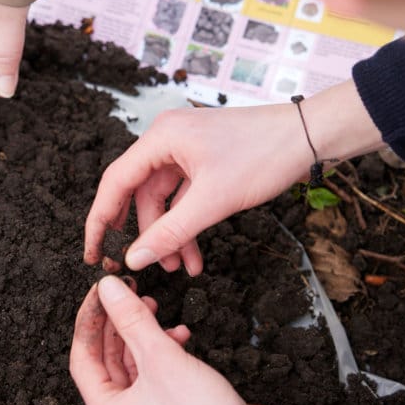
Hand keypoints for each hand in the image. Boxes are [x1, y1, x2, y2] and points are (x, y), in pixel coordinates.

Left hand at [71, 276, 351, 404]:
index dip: (89, 320)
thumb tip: (107, 288)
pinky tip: (180, 334)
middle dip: (118, 323)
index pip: (82, 357)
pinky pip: (155, 374)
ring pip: (134, 364)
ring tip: (153, 306)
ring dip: (142, 334)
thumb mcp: (160, 356)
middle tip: (127, 293)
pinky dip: (163, 351)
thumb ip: (131, 318)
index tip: (100, 292)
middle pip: (107, 359)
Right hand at [85, 101, 311, 274]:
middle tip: (139, 266)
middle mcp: (166, 140)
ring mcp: (186, 150)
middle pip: (139, 194)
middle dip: (145, 234)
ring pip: (164, 200)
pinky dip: (187, 224)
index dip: (100, 220)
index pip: (115, 183)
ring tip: (181, 267)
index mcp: (160, 138)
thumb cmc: (264, 154)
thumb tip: (135, 259)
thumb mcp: (213, 201)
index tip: (94, 252)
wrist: (310, 137)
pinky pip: (184, 197)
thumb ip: (170, 232)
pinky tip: (194, 253)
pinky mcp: (204, 161)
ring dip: (171, 234)